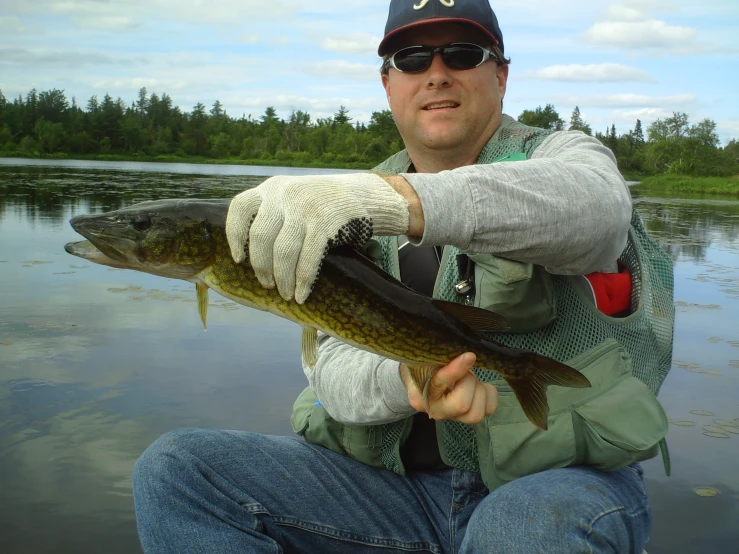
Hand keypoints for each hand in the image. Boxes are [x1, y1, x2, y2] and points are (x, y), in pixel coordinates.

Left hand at [226, 173, 408, 303]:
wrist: (364, 194)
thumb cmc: (322, 204)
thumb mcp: (293, 197)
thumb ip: (274, 214)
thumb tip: (253, 257)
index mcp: (271, 189)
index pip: (240, 208)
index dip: (234, 236)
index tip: (238, 259)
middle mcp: (284, 195)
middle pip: (260, 236)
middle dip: (261, 266)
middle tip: (267, 285)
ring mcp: (305, 208)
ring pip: (283, 251)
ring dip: (282, 278)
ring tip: (286, 294)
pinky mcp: (325, 223)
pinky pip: (307, 258)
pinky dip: (303, 280)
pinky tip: (302, 294)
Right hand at [400, 353, 497, 424]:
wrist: (428, 381)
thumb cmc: (428, 368)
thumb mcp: (430, 362)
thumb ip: (441, 359)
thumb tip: (464, 354)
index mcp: (422, 397)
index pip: (440, 384)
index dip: (456, 370)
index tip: (470, 356)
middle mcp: (439, 412)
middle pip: (462, 404)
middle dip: (469, 381)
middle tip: (465, 371)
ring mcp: (456, 418)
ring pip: (476, 413)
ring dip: (479, 390)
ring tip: (471, 379)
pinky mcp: (472, 415)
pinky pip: (490, 409)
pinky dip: (489, 394)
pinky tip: (479, 386)